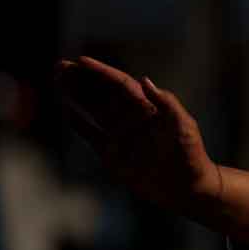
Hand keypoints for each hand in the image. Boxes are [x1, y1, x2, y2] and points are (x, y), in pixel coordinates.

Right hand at [53, 56, 221, 214]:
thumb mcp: (183, 126)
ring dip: (76, 95)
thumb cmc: (190, 154)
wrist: (186, 187)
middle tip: (60, 65)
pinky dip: (79, 124)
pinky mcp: (113, 154)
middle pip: (102, 93)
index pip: (120, 84)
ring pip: (93, 110)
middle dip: (82, 79)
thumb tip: (145, 80)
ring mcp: (121, 135)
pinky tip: (67, 110)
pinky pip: (92, 135)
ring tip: (58, 79)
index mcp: (148, 108)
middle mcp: (132, 118)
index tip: (81, 61)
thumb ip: (166, 103)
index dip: (101, 72)